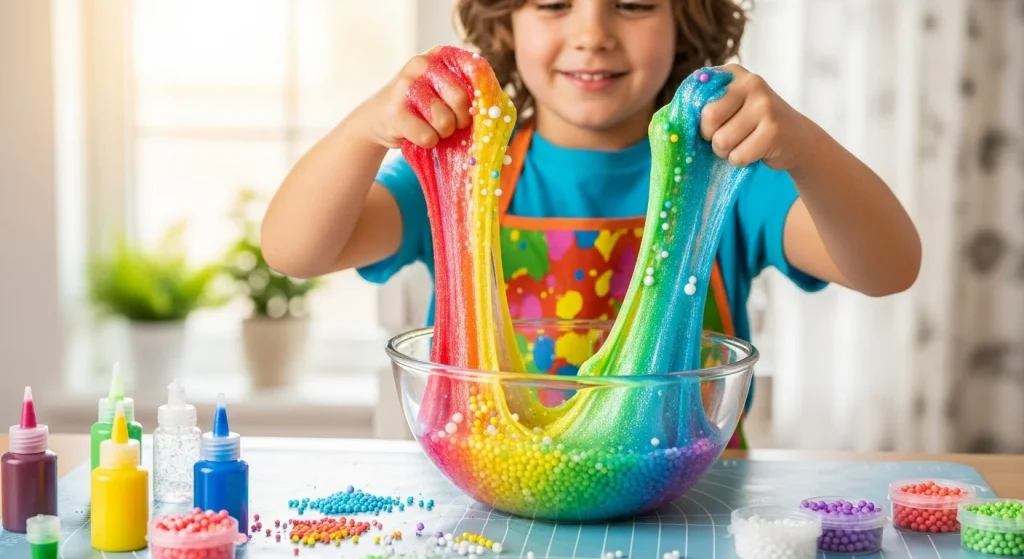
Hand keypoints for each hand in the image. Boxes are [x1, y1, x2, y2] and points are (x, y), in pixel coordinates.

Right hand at [356, 47, 472, 149]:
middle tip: (450, 123)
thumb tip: (492, 113)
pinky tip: (416, 134)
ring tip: (431, 127)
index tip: (470, 109)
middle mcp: (422, 64)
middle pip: (461, 100)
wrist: (378, 117)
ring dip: (442, 133)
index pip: (476, 72)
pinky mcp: (395, 110)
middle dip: (460, 120)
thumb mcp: (444, 90)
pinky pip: (428, 136)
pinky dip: (427, 142)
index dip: (479, 98)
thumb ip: (467, 92)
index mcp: (440, 55)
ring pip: (444, 122)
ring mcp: (406, 86)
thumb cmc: (422, 107)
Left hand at [699, 64, 816, 170]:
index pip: (696, 97)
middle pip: (708, 118)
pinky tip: (754, 151)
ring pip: (721, 141)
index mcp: (731, 74)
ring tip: (742, 143)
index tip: (713, 124)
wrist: (795, 138)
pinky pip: (738, 156)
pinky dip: (741, 161)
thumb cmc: (750, 125)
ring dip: (726, 152)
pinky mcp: (773, 129)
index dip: (698, 120)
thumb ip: (699, 106)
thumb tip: (666, 114)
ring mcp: (764, 104)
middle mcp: (750, 82)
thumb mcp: (727, 106)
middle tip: (726, 137)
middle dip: (711, 137)